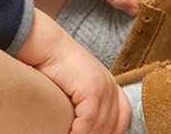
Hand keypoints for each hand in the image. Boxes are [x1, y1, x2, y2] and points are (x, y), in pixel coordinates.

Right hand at [19, 13, 130, 133]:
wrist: (47, 46)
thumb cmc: (55, 65)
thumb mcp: (77, 85)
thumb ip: (85, 102)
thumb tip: (82, 123)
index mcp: (110, 84)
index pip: (123, 116)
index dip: (113, 131)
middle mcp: (110, 85)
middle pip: (112, 124)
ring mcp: (103, 86)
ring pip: (100, 125)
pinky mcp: (92, 88)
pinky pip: (89, 120)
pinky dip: (78, 131)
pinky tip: (68, 132)